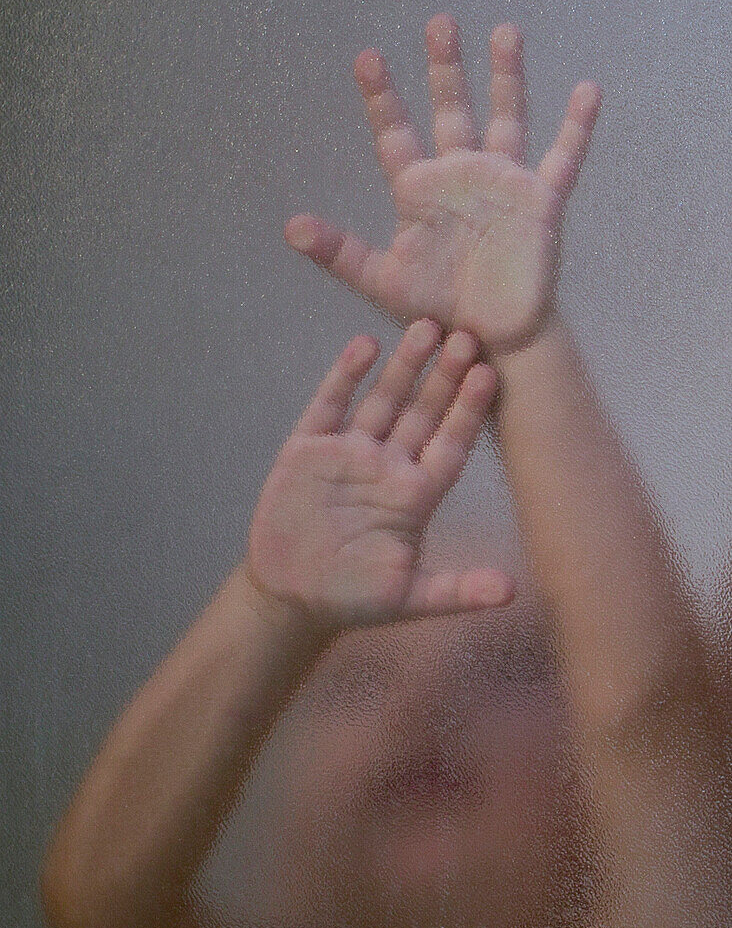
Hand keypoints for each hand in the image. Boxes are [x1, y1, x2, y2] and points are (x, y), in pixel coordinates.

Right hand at [245, 319, 513, 629]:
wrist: (291, 598)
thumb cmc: (353, 600)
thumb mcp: (409, 599)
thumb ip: (458, 590)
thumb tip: (512, 593)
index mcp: (415, 497)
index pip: (450, 445)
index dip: (469, 412)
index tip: (490, 375)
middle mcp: (387, 467)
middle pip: (422, 413)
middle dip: (444, 377)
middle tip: (467, 333)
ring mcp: (348, 454)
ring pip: (382, 401)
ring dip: (402, 366)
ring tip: (425, 327)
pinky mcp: (308, 450)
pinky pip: (329, 405)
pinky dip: (345, 376)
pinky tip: (364, 345)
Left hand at [285, 15, 601, 354]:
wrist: (487, 340)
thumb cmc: (435, 311)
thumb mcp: (382, 280)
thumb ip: (340, 252)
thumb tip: (291, 227)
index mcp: (420, 192)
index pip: (396, 135)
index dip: (382, 98)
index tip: (366, 57)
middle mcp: (460, 178)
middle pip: (452, 111)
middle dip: (445, 69)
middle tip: (438, 24)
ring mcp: (502, 185)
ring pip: (506, 119)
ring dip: (506, 78)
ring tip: (505, 32)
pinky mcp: (540, 203)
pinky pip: (563, 158)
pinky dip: (576, 127)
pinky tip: (588, 90)